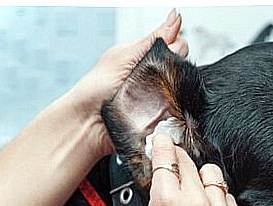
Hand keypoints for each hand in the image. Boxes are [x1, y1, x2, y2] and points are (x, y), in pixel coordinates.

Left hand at [63, 9, 188, 157]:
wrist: (88, 122)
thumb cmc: (97, 88)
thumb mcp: (126, 55)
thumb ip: (155, 39)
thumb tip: (176, 16)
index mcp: (146, 56)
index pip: (177, 45)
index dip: (176, 48)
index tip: (168, 52)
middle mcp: (155, 75)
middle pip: (183, 66)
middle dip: (177, 68)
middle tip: (156, 75)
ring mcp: (160, 96)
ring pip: (184, 88)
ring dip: (177, 89)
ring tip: (156, 93)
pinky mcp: (162, 116)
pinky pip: (179, 110)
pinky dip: (177, 108)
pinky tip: (164, 107)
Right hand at [141, 134, 243, 205]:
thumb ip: (160, 194)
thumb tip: (164, 172)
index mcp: (167, 202)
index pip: (166, 159)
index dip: (163, 145)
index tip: (163, 139)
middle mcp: (196, 203)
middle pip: (188, 163)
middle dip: (179, 158)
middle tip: (175, 160)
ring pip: (212, 174)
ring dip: (201, 177)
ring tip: (195, 191)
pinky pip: (226, 195)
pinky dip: (217, 197)